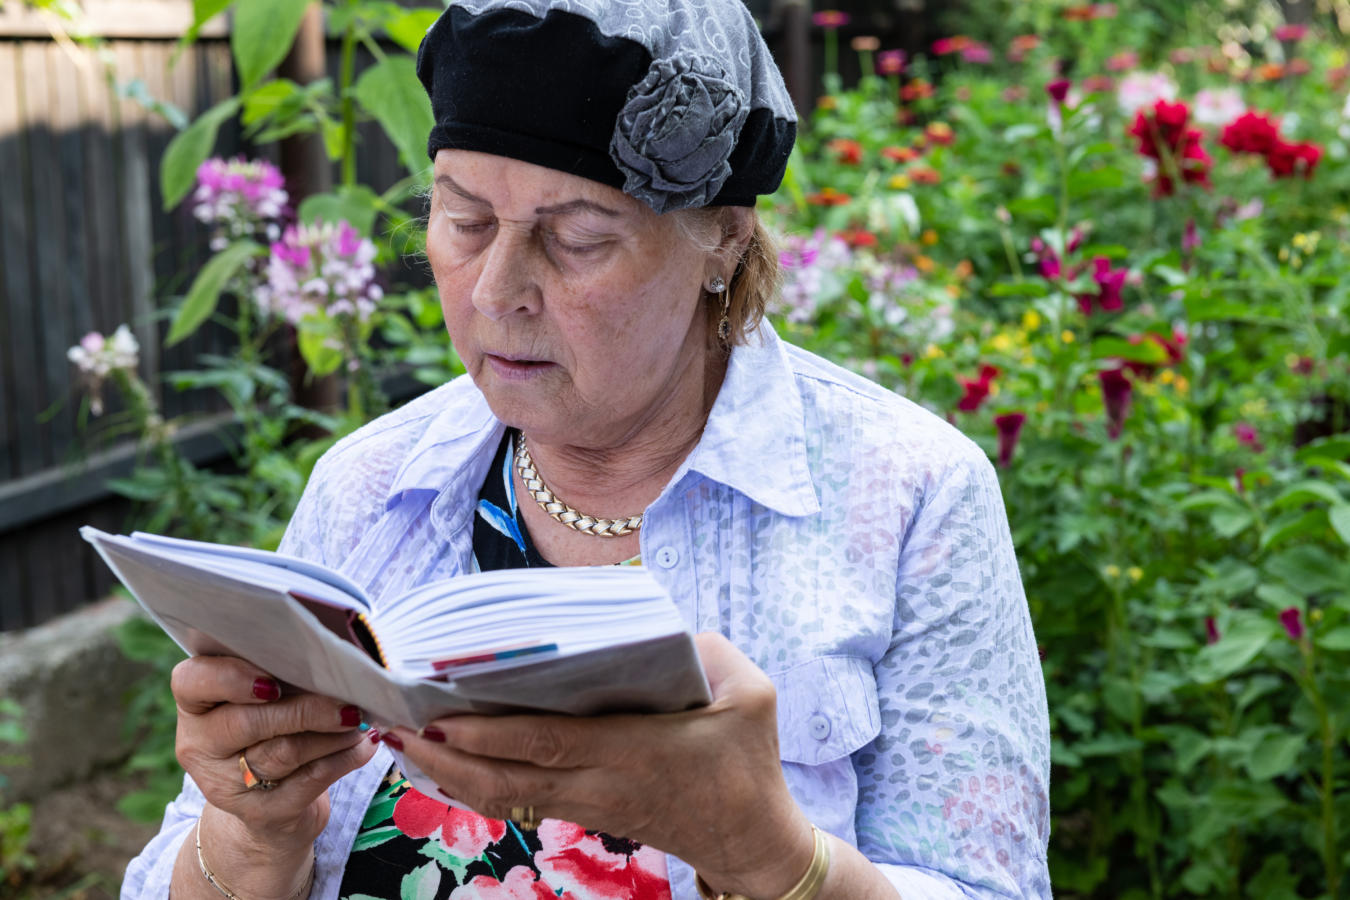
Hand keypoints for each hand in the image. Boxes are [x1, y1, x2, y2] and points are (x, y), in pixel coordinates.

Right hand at [171, 655, 376, 863]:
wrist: (269, 807)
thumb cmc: (270, 731)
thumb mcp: (261, 701)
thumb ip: (280, 677)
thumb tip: (332, 661)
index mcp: (195, 705)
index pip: (191, 682)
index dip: (230, 678)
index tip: (272, 681)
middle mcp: (200, 746)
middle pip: (248, 722)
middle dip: (305, 709)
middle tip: (347, 702)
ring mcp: (227, 785)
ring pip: (283, 752)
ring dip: (332, 734)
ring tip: (360, 719)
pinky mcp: (262, 813)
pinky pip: (309, 781)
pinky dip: (344, 759)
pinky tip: (364, 745)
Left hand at [389, 633, 816, 897]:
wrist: (751, 839)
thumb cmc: (749, 761)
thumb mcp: (752, 692)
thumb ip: (707, 650)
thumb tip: (655, 623)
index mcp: (635, 752)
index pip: (549, 744)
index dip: (491, 735)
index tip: (440, 719)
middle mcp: (599, 783)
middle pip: (507, 779)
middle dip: (445, 758)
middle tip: (393, 728)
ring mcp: (588, 803)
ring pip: (504, 796)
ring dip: (449, 774)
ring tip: (402, 740)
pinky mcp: (585, 811)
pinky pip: (518, 799)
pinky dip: (475, 782)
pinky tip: (445, 759)